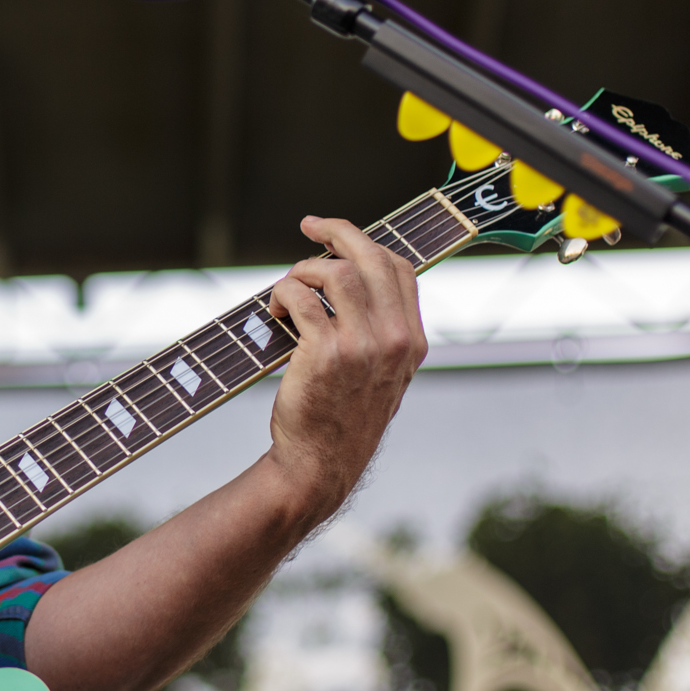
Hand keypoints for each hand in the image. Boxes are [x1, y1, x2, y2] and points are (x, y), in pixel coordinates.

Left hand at [263, 215, 427, 521]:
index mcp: (413, 341)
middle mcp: (395, 339)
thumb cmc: (342, 417)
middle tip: (309, 226)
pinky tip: (275, 310)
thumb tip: (351, 277)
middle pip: (371, 258)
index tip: (337, 235)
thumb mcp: (381, 374)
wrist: (320, 464)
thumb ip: (380, 330)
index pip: (400, 268)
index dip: (368, 242)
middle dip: (338, 232)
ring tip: (288, 289)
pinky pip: (301, 297)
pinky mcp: (325, 353)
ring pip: (336, 273)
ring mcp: (363, 346)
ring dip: (303, 270)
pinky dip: (282, 294)